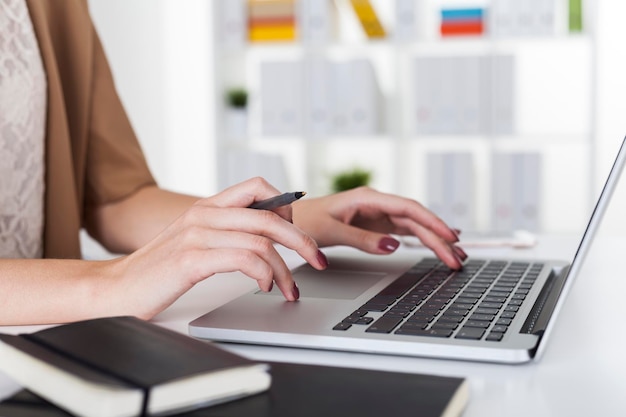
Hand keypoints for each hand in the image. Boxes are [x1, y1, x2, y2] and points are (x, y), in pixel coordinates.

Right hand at [111, 178, 327, 316]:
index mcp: (207, 207)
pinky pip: (244, 259)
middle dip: (302, 240)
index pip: (257, 187)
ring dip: (285, 269)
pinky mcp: (192, 259)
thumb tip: (264, 238)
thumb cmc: (158, 269)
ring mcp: (198, 234)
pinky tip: (264, 286)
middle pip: (270, 217)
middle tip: (318, 260)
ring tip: (289, 288)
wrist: (115, 287)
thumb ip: (225, 232)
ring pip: (262, 241)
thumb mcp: (195, 241)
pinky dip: (264, 274)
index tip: (297, 231)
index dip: (286, 204)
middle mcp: (205, 214)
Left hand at [292, 186, 465, 268]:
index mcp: (368, 199)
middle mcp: (378, 204)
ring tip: (456, 255)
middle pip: (416, 220)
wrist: (293, 219)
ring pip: (414, 227)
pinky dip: (422, 240)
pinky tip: (438, 244)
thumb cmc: (308, 220)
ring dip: (435, 240)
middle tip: (457, 258)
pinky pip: (405, 232)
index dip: (432, 222)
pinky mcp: (377, 225)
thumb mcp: (332, 231)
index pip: (408, 208)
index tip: (450, 235)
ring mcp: (379, 215)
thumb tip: (393, 246)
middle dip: (439, 238)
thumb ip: (362, 239)